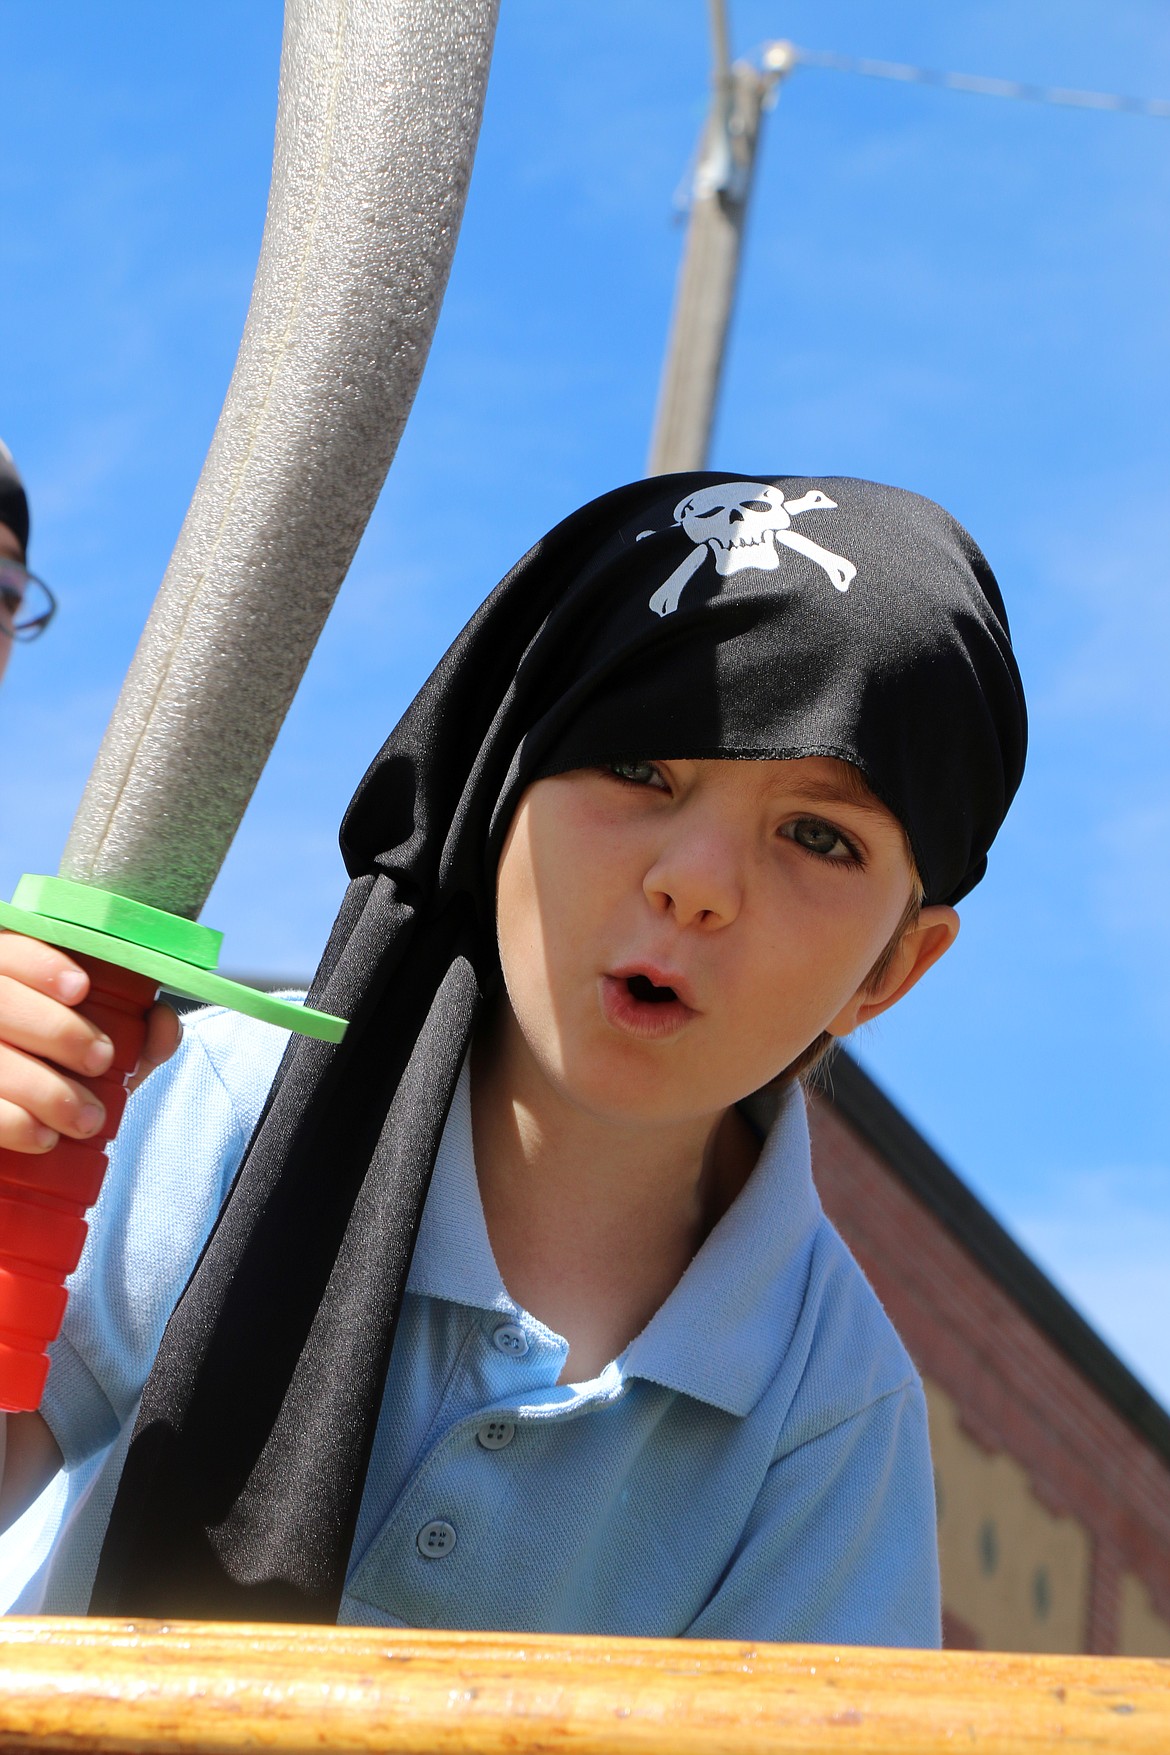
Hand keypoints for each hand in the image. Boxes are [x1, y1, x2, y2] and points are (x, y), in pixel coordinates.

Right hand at [0, 933, 180, 1153]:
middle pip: (0, 1002)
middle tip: (101, 1059)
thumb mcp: (105, 1049)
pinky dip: (11, 1123)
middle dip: (56, 1030)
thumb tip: (164, 1023)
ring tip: (88, 1118)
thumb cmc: (66, 1073)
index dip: (40, 964)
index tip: (82, 989)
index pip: (10, 950)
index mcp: (6, 975)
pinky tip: (43, 1137)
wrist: (30, 1126)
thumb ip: (139, 1034)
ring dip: (42, 1090)